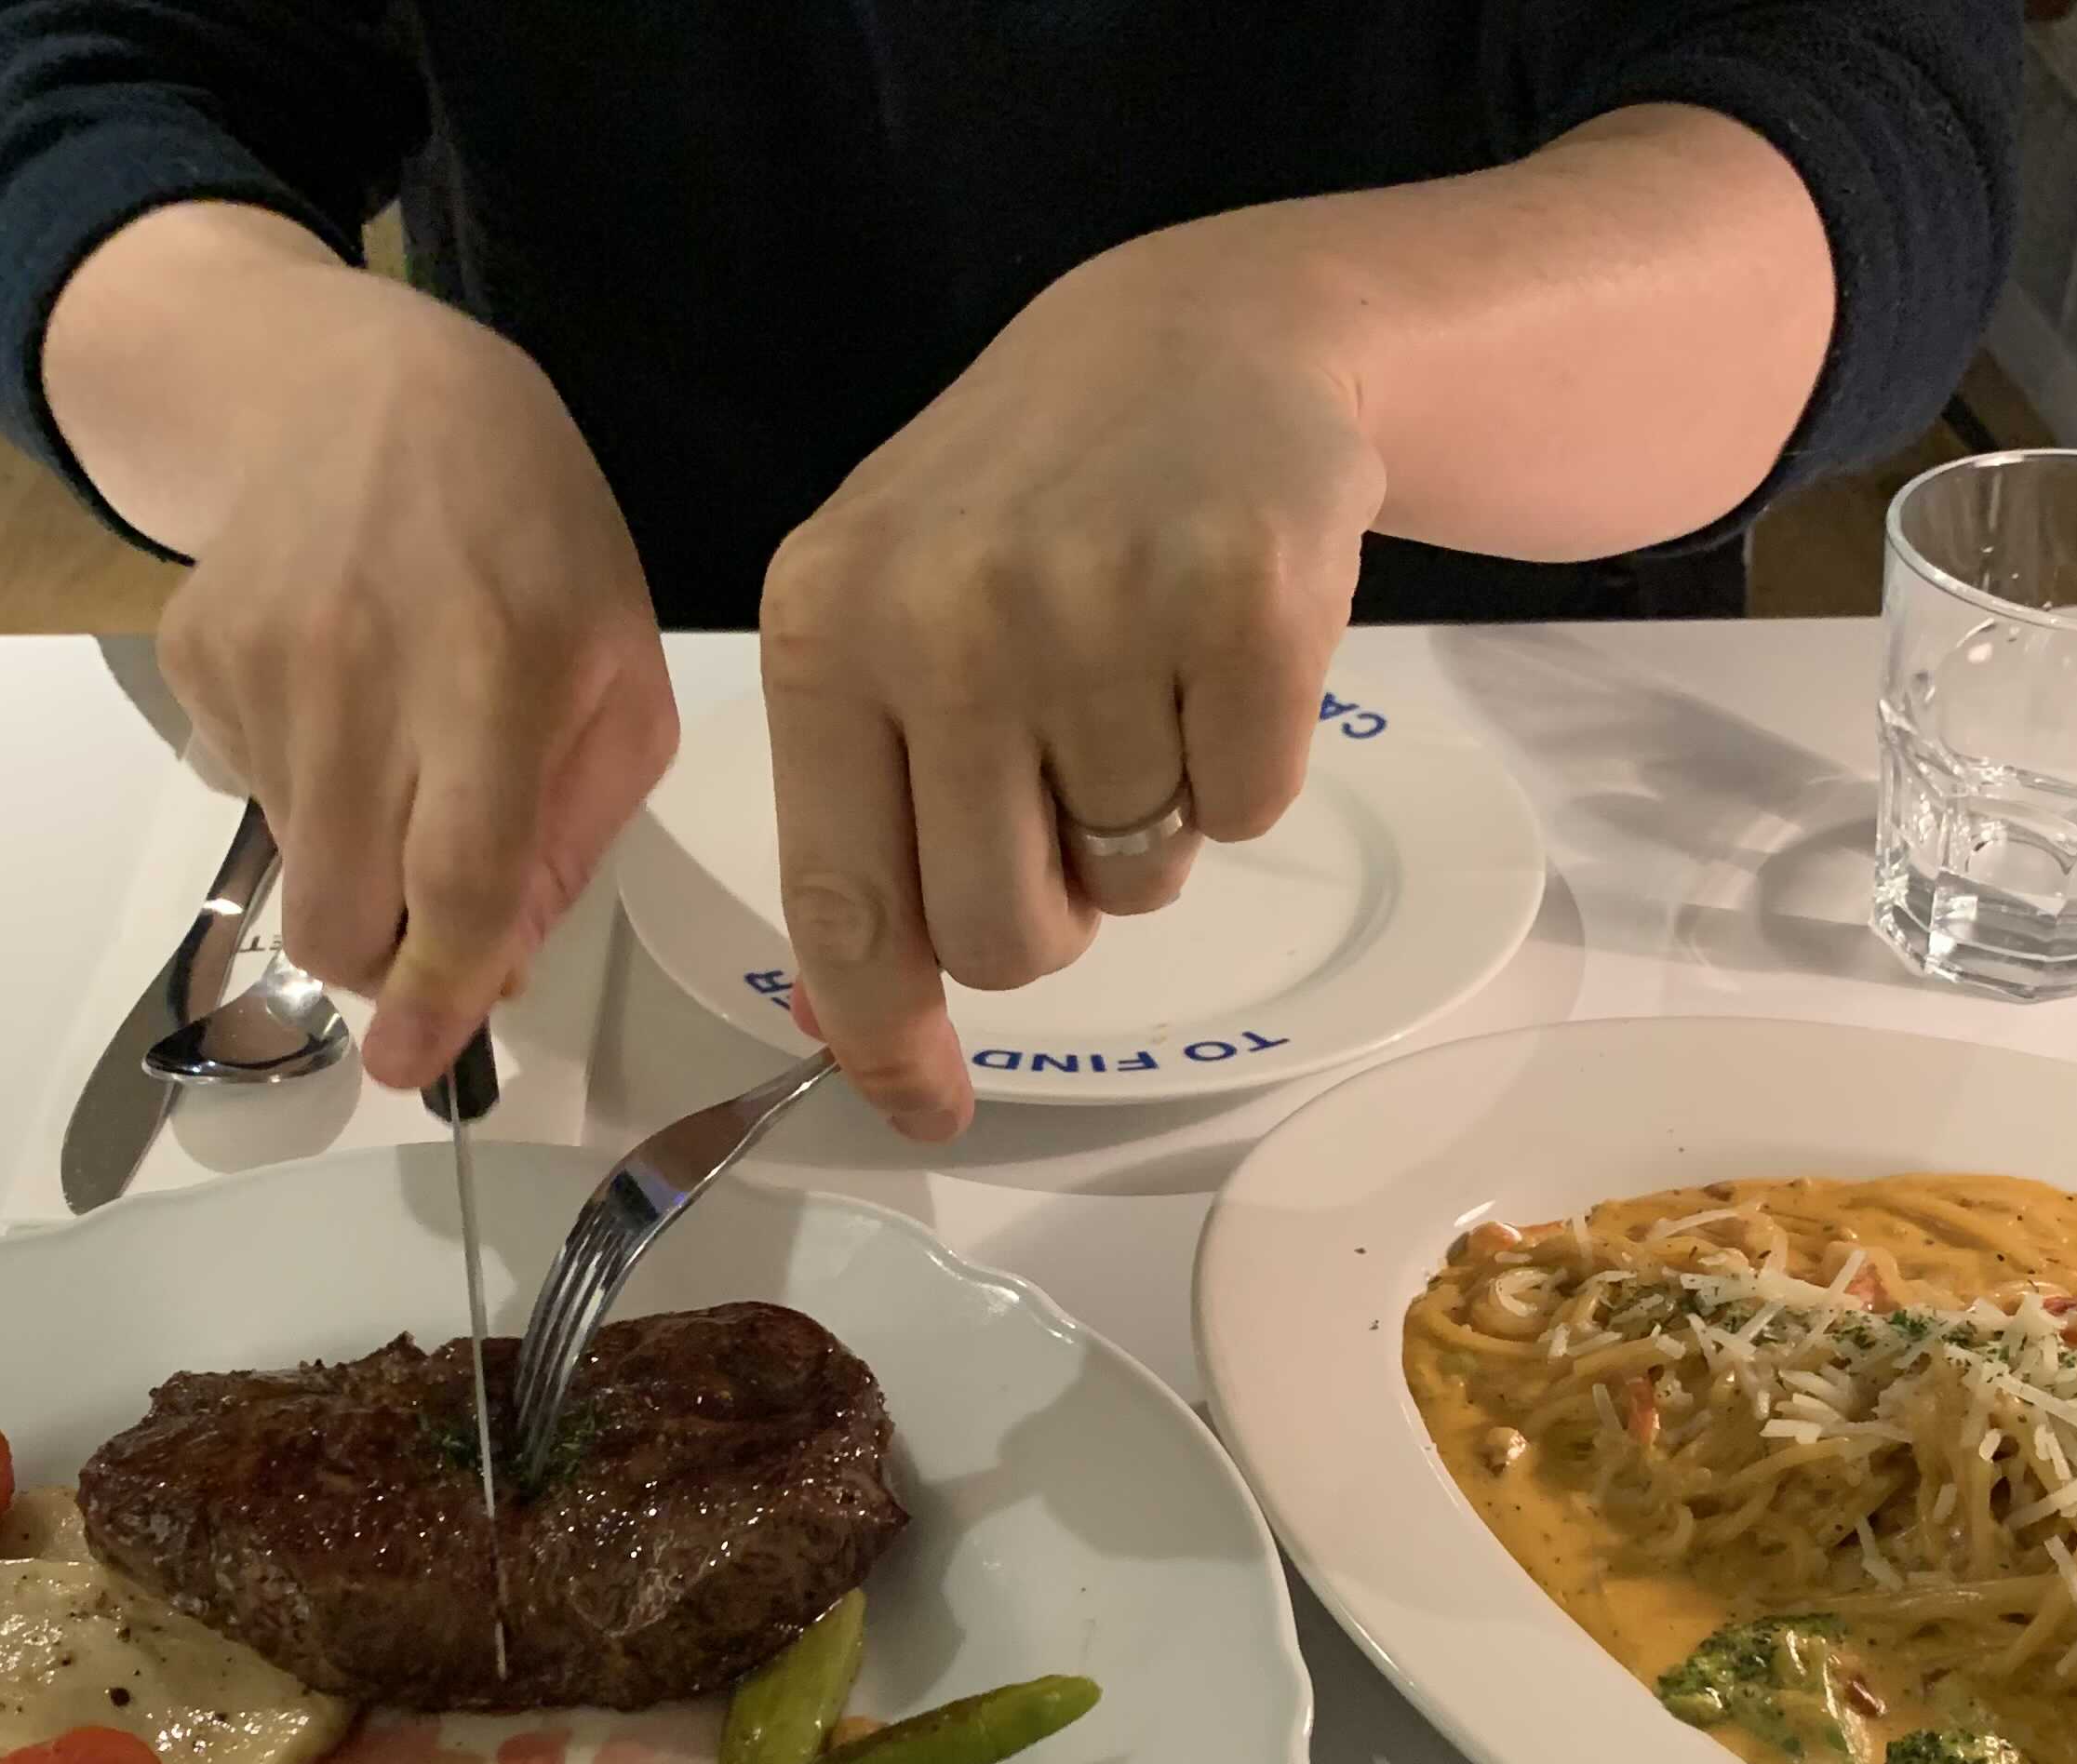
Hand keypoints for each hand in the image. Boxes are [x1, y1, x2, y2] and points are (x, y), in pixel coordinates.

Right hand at [146, 274, 674, 1088]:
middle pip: (340, 909)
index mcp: (492, 670)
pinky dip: (305, 791)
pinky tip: (344, 699)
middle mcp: (357, 669)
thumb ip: (576, 824)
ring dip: (353, 869)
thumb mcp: (614, 662)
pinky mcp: (191, 654)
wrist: (351, 380)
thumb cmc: (528, 530)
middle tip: (429, 935)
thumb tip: (499, 962)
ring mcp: (257, 661)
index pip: (456, 876)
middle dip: (384, 967)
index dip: (441, 992)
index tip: (420, 1070)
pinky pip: (248, 792)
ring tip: (402, 760)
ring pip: (290, 868)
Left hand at [758, 229, 1382, 1137]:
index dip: (886, 1035)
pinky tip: (1217, 652)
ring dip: (1152, 822)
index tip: (925, 1112)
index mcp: (828, 630)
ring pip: (1138, 882)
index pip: (847, 903)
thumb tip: (856, 1038)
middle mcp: (947, 618)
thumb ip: (862, 813)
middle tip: (1069, 798)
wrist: (1206, 338)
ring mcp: (1099, 606)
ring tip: (1142, 681)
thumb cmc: (1028, 512)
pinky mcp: (1245, 603)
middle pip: (1006, 937)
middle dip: (1051, 910)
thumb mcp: (891, 618)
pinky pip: (1248, 811)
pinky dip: (1246, 764)